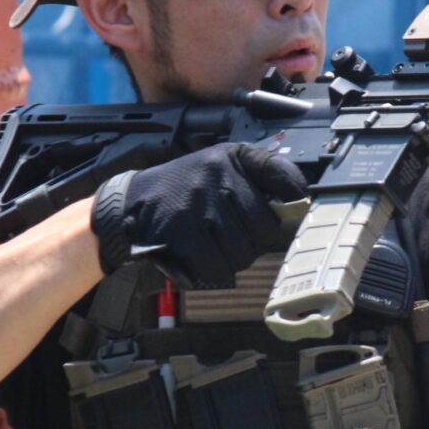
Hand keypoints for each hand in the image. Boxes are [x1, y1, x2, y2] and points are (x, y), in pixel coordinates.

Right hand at [90, 143, 307, 287]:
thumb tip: (298, 205)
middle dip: (254, 241)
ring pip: (244, 251)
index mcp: (233, 157)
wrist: (129, 204)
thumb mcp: (219, 170)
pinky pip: (218, 266)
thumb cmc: (183, 192)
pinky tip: (202, 259)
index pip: (281, 175)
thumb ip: (257, 181)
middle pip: (265, 227)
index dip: (295, 197)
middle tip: (236, 238)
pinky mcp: (184, 231)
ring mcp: (201, 202)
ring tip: (216, 246)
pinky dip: (213, 271)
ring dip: (233, 258)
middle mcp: (219, 174)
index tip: (298, 209)